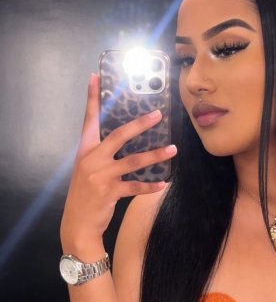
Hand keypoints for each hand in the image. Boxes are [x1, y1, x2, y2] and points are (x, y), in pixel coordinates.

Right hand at [60, 73, 176, 256]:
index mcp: (85, 150)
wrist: (77, 224)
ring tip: (173, 149)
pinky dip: (151, 186)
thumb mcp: (88, 169)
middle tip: (158, 115)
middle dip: (140, 124)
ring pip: (134, 161)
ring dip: (156, 155)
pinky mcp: (110, 192)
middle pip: (118, 135)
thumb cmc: (86, 194)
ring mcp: (101, 176)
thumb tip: (124, 140)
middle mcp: (92, 159)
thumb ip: (102, 154)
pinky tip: (163, 184)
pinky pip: (136, 187)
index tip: (95, 77)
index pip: (89, 120)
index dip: (92, 99)